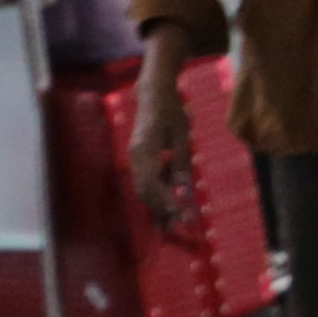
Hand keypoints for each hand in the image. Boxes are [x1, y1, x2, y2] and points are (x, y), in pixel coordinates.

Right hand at [130, 71, 194, 231]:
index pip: (150, 184)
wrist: (153, 92)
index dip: (164, 202)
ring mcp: (135, 157)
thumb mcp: (182, 133)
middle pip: (144, 191)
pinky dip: (158, 192)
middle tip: (179, 224)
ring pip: (143, 188)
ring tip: (175, 219)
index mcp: (145, 150)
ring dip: (158, 204)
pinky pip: (146, 179)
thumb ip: (181, 160)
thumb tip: (183, 188)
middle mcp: (135, 156)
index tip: (179, 215)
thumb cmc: (170, 110)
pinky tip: (172, 201)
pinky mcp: (139, 157)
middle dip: (160, 209)